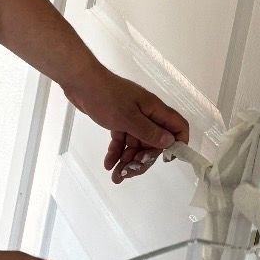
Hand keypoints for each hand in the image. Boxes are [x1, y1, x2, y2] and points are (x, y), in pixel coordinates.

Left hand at [66, 65, 189, 183]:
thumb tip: (170, 142)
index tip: (166, 159)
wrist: (80, 83)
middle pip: (154, 142)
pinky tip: (108, 164)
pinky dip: (117, 152)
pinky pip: (122, 140)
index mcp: (155, 110)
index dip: (178, 143)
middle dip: (143, 160)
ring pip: (136, 144)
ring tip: (116, 176)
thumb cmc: (106, 97)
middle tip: (129, 173)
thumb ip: (149, 132)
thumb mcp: (128, 118)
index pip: (177, 126)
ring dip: (128, 161)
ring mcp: (132, 117)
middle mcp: (147, 114)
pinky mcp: (118, 120)